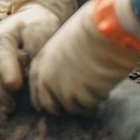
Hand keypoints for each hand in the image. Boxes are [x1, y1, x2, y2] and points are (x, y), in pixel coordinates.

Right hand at [0, 0, 77, 111]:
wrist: (29, 20)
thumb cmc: (38, 26)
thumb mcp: (39, 31)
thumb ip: (34, 49)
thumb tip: (30, 69)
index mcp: (2, 36)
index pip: (1, 55)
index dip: (7, 70)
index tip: (15, 86)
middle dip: (2, 93)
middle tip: (15, 108)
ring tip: (12, 110)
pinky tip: (5, 107)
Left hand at [29, 0, 139, 114]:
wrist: (103, 30)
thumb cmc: (88, 32)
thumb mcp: (63, 45)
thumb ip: (58, 62)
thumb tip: (65, 77)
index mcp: (40, 63)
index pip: (36, 91)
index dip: (47, 98)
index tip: (59, 101)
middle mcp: (46, 78)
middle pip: (49, 107)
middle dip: (64, 106)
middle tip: (81, 99)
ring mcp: (61, 89)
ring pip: (70, 110)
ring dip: (83, 103)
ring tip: (94, 85)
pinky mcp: (80, 97)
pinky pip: (88, 109)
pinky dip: (96, 101)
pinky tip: (102, 84)